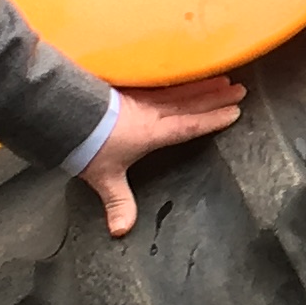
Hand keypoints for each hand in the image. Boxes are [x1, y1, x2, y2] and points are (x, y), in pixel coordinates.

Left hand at [79, 75, 244, 237]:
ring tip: (222, 77)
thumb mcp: (104, 178)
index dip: (213, 119)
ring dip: (201, 85)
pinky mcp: (129, 89)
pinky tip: (182, 73)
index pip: (189, 126)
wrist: (66, 115)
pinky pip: (160, 83)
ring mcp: (141, 98)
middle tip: (240, 88)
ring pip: (178, 90)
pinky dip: (176, 78)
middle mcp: (152, 113)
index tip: (235, 111)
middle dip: (216, 97)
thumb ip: (117, 203)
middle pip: (190, 104)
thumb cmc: (88, 147)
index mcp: (152, 133)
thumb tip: (121, 231)